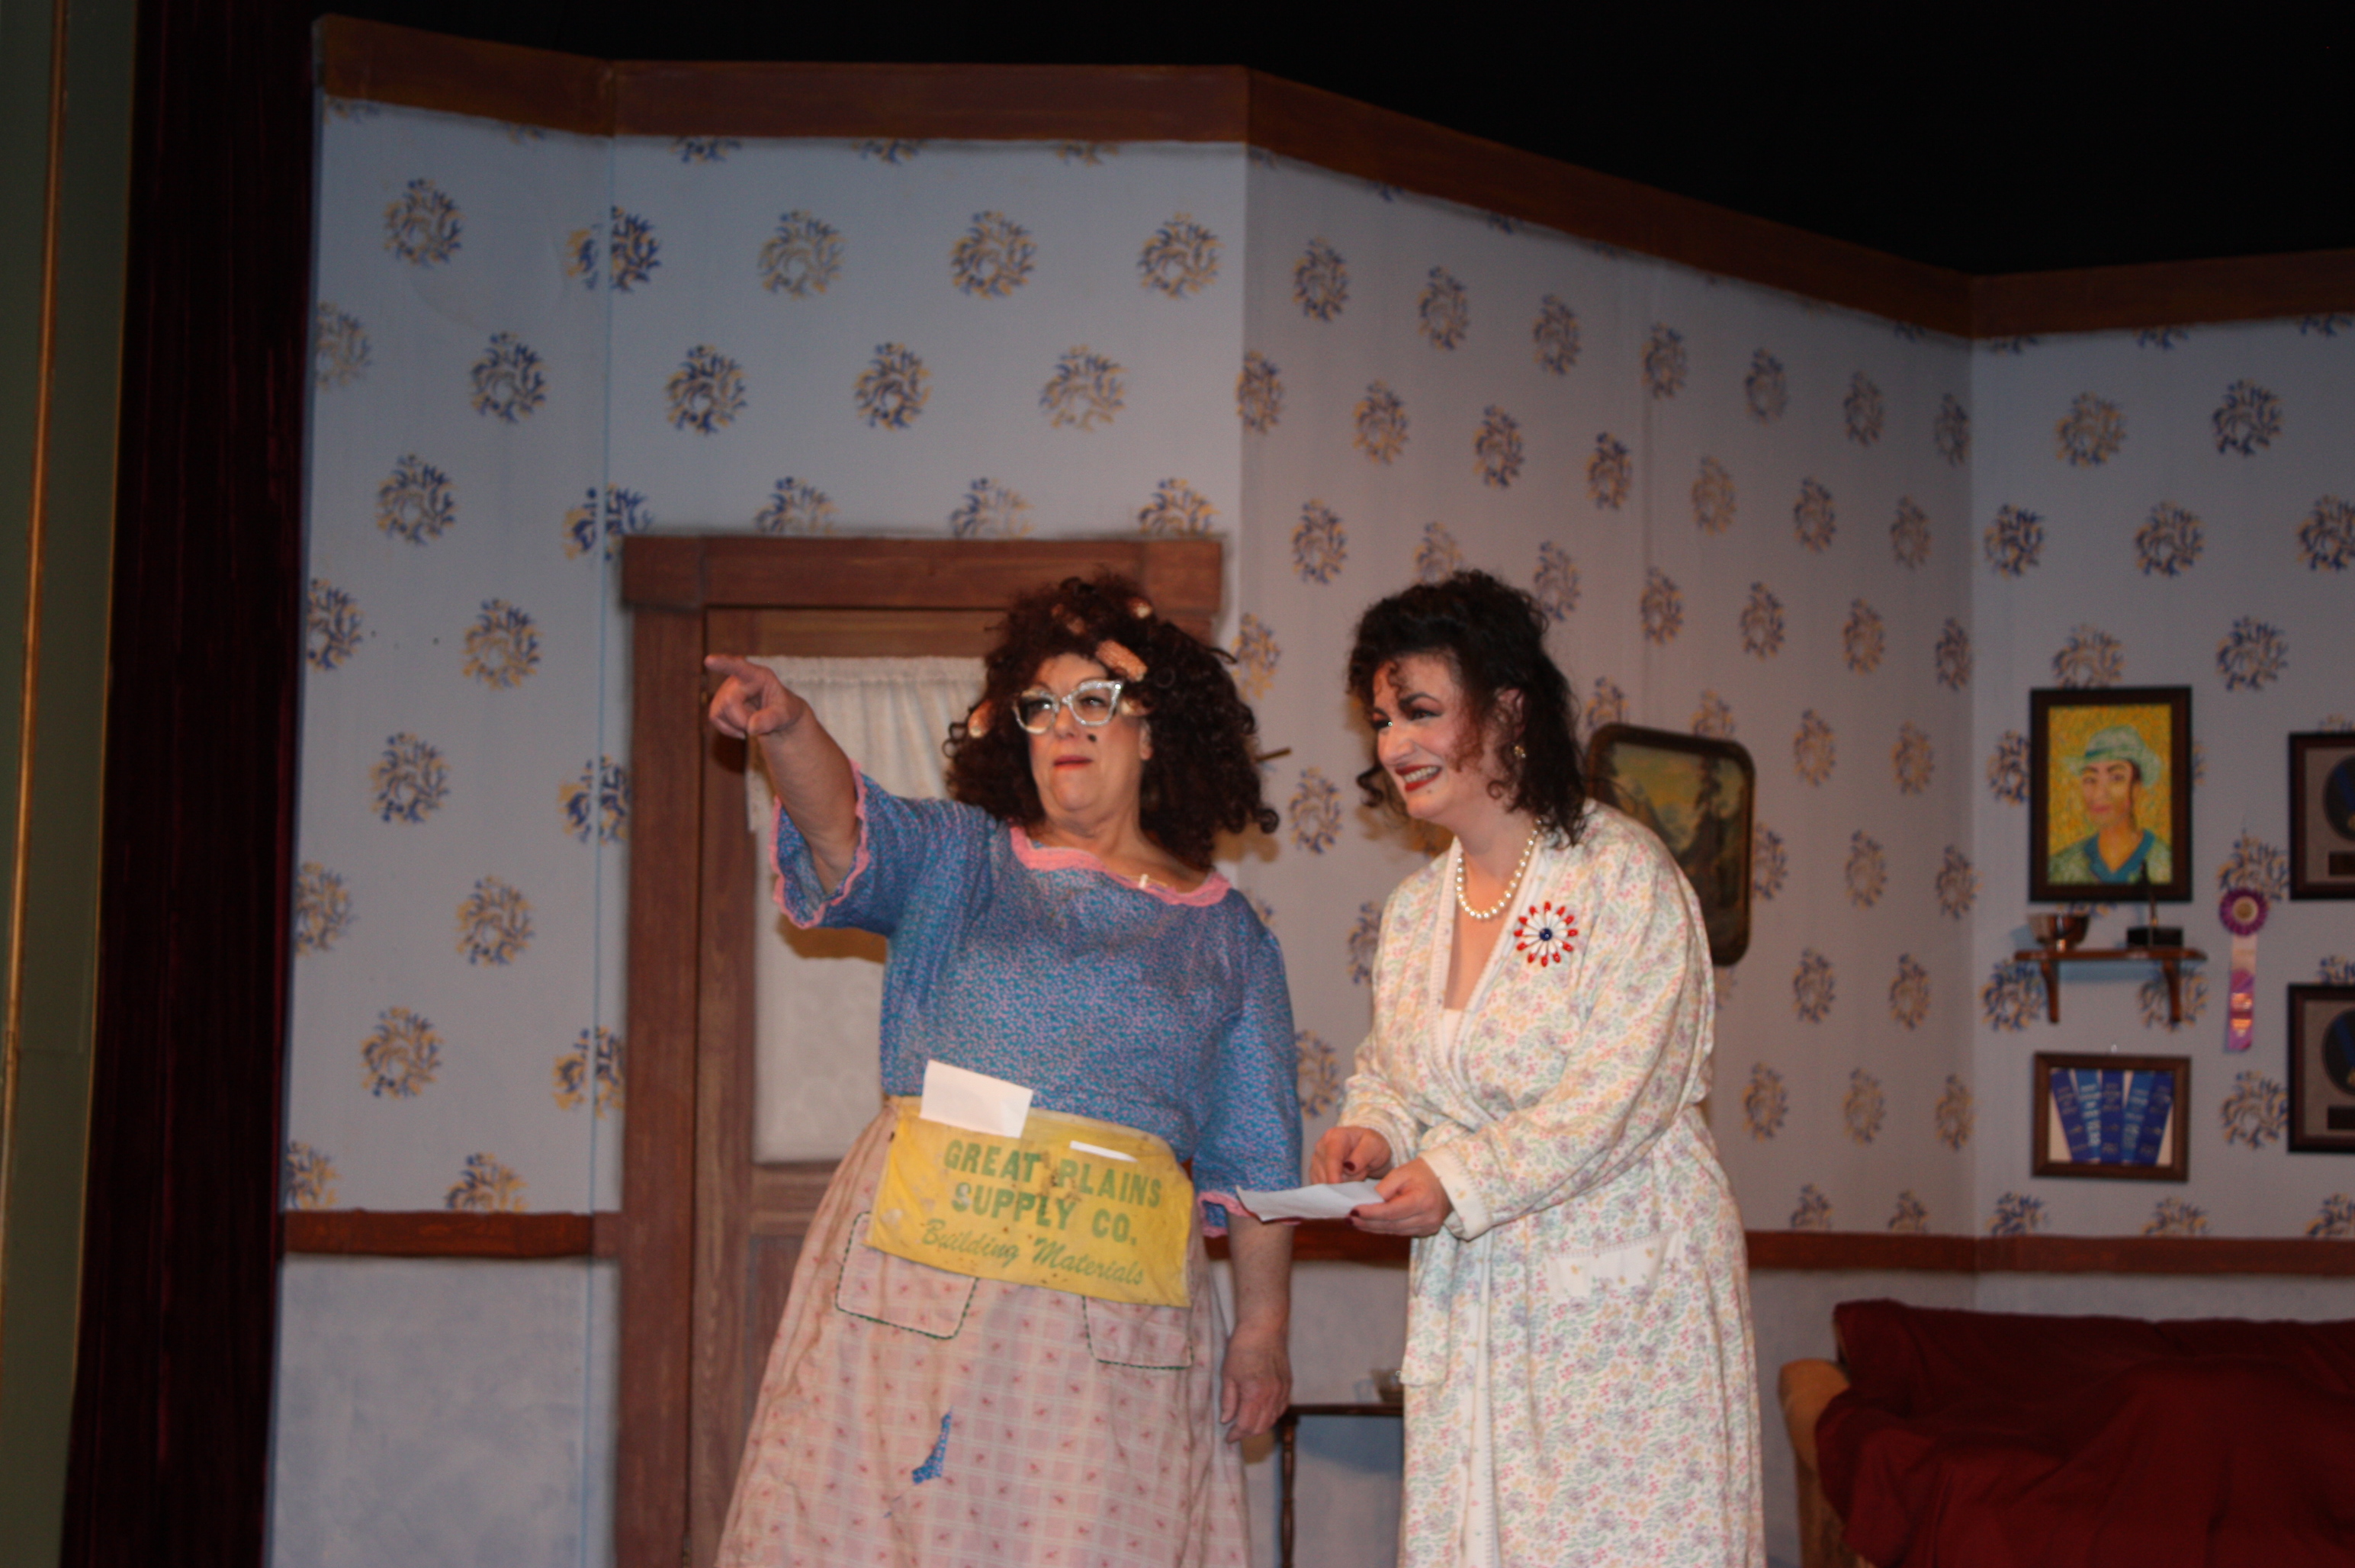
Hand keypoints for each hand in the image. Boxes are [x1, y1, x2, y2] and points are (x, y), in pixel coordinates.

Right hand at [704, 654, 803, 742]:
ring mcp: (725, 690)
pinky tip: (742, 729)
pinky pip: (715, 718)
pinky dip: (728, 729)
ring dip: (736, 725)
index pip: (740, 667)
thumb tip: (751, 728)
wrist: (777, 715)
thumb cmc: (784, 710)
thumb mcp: (786, 714)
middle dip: (742, 720)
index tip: (709, 661)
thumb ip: (771, 719)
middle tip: (758, 727)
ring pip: (719, 711)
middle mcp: (738, 679)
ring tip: (753, 723)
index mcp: (758, 675)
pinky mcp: (718, 703)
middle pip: (729, 702)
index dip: (724, 664)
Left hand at [1219, 1319, 1290, 1440]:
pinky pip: (1281, 1408)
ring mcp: (1282, 1391)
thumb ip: (1228, 1401)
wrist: (1264, 1328)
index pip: (1246, 1426)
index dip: (1236, 1435)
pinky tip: (1261, 1412)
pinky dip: (1271, 1416)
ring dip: (1259, 1426)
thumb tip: (1227, 1420)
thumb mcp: (1228, 1374)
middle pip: (1261, 1427)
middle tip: (1235, 1432)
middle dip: (1247, 1433)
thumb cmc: (1242, 1348)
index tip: (1228, 1438)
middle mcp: (1272, 1396)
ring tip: (1246, 1423)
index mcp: (1255, 1394)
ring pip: (1273, 1419)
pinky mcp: (1288, 1384)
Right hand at [1310, 1125, 1393, 1184]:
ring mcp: (1316, 1161)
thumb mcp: (1374, 1146)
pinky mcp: (1315, 1174)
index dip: (1333, 1173)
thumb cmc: (1371, 1145)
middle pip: (1327, 1172)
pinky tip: (1346, 1180)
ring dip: (1342, 1185)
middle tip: (1362, 1171)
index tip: (1338, 1185)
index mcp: (1334, 1136)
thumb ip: (1363, 1155)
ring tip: (1354, 1174)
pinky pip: (1323, 1188)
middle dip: (1346, 1179)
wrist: (1367, 1149)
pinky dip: (1336, 1189)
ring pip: (1325, 1182)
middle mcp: (1321, 1147)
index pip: (1331, 1157)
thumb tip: (1349, 1168)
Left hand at [1349, 1158, 1450, 1237]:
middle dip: (1368, 1223)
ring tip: (1355, 1222)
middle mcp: (1428, 1218)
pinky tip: (1371, 1224)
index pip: (1391, 1212)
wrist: (1446, 1180)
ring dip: (1374, 1228)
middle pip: (1391, 1225)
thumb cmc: (1422, 1172)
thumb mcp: (1401, 1173)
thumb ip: (1384, 1188)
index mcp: (1422, 1200)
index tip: (1353, 1211)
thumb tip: (1366, 1203)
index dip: (1371, 1213)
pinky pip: (1401, 1232)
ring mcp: (1429, 1227)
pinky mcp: (1427, 1231)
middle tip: (1348, 1219)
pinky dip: (1385, 1228)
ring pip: (1394, 1231)